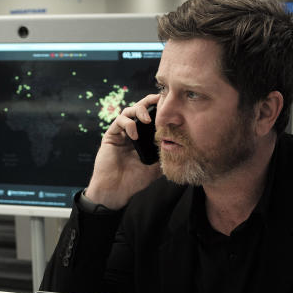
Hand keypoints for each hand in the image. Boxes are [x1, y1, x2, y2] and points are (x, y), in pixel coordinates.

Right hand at [83, 94, 162, 210]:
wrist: (117, 190)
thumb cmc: (134, 180)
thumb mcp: (156, 167)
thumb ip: (165, 155)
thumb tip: (181, 147)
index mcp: (143, 137)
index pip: (151, 116)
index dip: (159, 108)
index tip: (171, 105)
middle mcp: (132, 132)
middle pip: (140, 108)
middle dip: (149, 102)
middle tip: (160, 101)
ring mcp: (121, 133)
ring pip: (129, 111)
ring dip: (139, 110)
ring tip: (147, 120)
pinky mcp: (111, 135)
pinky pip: (119, 121)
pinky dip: (128, 124)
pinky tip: (135, 135)